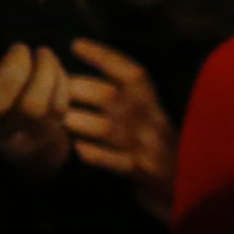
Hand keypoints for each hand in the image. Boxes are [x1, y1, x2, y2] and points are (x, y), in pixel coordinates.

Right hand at [0, 0, 72, 176]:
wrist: (12, 91)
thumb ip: (12, 0)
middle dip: (13, 72)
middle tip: (22, 48)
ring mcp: (0, 134)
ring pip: (27, 111)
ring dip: (42, 76)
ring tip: (43, 53)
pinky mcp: (32, 137)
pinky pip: (52, 115)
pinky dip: (58, 85)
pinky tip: (52, 68)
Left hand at [64, 40, 177, 221]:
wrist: (187, 189)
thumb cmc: (154, 148)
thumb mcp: (145, 119)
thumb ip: (120, 99)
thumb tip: (71, 78)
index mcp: (152, 103)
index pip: (131, 73)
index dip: (104, 57)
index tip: (75, 45)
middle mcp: (151, 120)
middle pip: (111, 96)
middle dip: (76, 88)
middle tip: (47, 87)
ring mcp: (148, 147)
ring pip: (108, 129)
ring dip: (78, 121)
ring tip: (54, 118)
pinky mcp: (144, 173)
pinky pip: (116, 163)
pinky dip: (95, 155)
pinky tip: (76, 149)